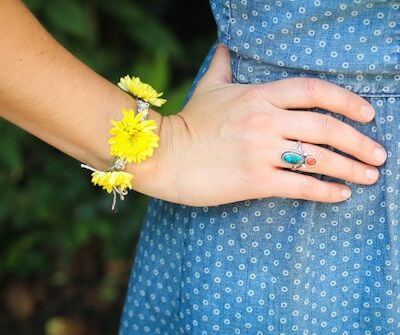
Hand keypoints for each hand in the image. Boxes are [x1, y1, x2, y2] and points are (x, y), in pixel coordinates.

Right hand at [134, 44, 386, 205]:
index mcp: (259, 95)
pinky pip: (300, 185)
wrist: (164, 155)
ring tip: (370, 176)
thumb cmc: (189, 123)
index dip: (347, 101)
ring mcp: (262, 150)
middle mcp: (266, 120)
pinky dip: (325, 192)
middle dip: (360, 142)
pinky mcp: (255, 180)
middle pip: (326, 128)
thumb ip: (222, 66)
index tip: (367, 114)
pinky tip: (341, 195)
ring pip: (319, 159)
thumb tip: (225, 46)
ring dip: (351, 168)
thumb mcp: (208, 88)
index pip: (315, 91)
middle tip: (378, 154)